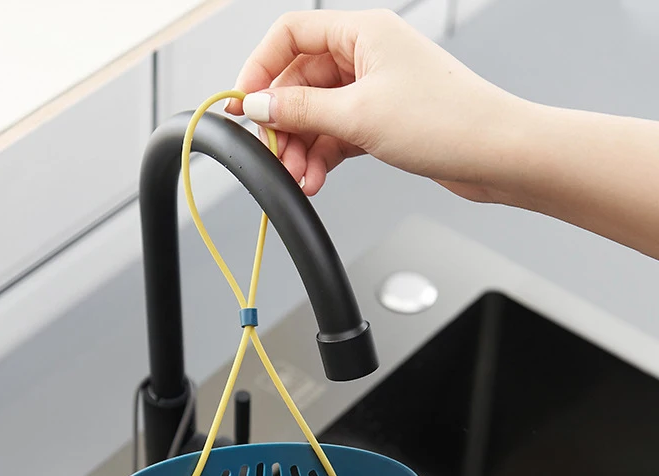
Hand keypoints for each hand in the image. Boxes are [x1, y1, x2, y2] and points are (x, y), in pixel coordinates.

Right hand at [225, 9, 524, 200]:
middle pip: (301, 81)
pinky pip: (337, 134)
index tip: (244, 104)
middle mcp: (367, 56)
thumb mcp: (358, 115)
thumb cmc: (447, 121)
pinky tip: (316, 178)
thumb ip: (300, 110)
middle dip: (283, 123)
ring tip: (299, 178)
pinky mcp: (382, 120)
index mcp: (363, 32)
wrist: (496, 154)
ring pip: (318, 113)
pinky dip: (323, 156)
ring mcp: (375, 89)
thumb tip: (258, 105)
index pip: (292, 35)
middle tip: (273, 155)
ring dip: (302, 148)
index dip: (261, 68)